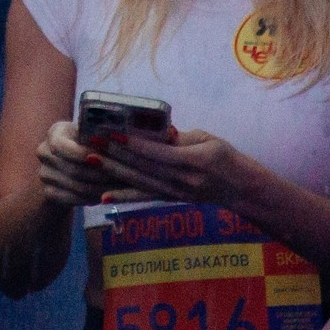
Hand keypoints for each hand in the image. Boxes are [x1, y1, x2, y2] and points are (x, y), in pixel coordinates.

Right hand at [35, 120, 114, 208]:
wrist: (71, 161)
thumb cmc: (89, 141)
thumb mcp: (94, 133)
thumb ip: (102, 135)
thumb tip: (120, 139)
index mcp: (55, 133)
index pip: (62, 146)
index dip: (83, 154)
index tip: (105, 159)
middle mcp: (44, 152)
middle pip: (73, 169)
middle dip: (101, 175)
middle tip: (121, 179)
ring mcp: (44, 174)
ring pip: (76, 187)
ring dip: (100, 189)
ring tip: (119, 189)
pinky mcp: (49, 192)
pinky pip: (73, 199)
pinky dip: (92, 199)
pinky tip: (106, 195)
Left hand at [92, 124, 244, 205]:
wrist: (240, 189)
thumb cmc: (226, 158)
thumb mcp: (209, 140)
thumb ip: (182, 138)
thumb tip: (159, 130)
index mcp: (194, 161)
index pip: (159, 152)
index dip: (135, 144)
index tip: (113, 134)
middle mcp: (182, 180)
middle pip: (144, 167)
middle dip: (116, 155)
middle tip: (91, 144)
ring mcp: (175, 192)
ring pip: (139, 182)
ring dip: (113, 172)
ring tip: (90, 161)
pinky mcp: (169, 199)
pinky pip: (143, 197)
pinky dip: (123, 197)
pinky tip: (103, 197)